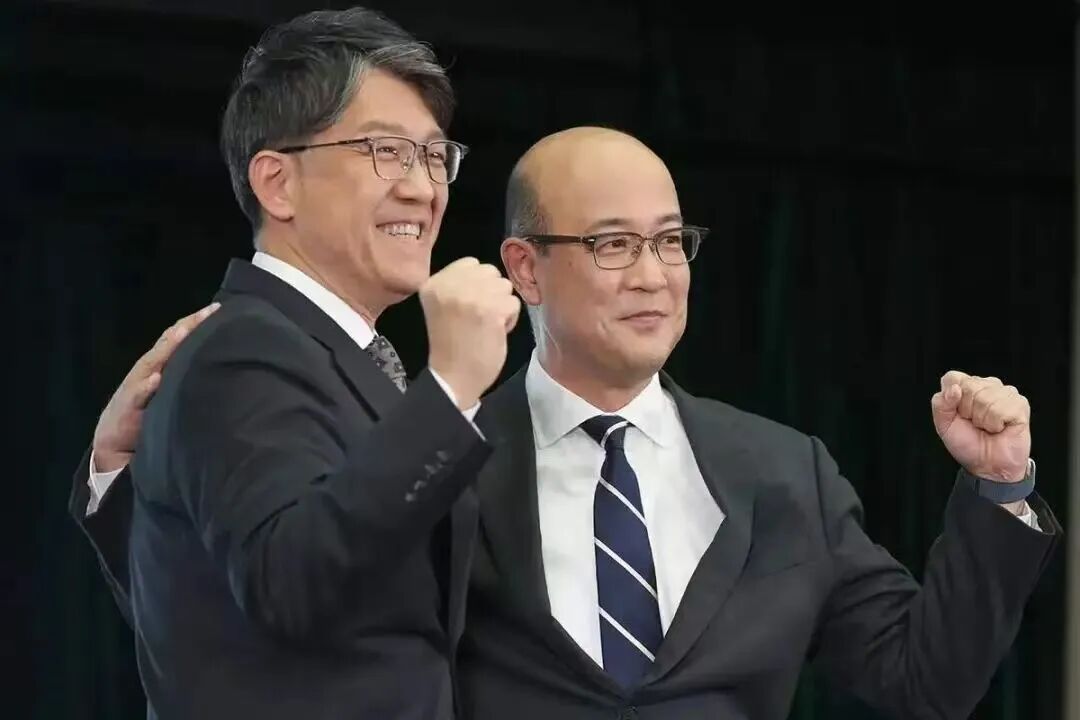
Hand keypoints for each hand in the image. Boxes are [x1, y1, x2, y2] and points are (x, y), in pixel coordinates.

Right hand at [92, 303, 219, 472]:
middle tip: (207, 312)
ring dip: (168, 348)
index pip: (178, 336)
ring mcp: (136, 385)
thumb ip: (185, 374)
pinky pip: (138, 395)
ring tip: (184, 333)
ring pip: (153, 362)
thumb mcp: (169, 389)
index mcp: (160, 363)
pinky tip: (157, 379)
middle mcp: (148, 368)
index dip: (196, 321)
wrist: (115, 442)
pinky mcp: (127, 406)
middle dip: (187, 326)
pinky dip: (147, 386)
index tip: (217, 309)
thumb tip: (217, 361)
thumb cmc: (148, 412)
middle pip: (168, 342)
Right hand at [420, 257, 520, 408]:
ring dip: (502, 305)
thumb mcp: (443, 305)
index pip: (471, 263)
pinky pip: (514, 304)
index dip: (478, 283)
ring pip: (505, 287)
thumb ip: (457, 284)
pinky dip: (510, 319)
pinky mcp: (492, 310)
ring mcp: (472, 296)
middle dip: (492, 292)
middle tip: (480, 316)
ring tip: (487, 324)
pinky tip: (495, 332)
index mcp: (434, 283)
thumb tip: (486, 274)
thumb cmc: (450, 344)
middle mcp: (450, 285)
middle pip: (490, 272)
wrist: (453, 378)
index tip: (471, 305)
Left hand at [931, 371, 1031, 483]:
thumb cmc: (968, 444)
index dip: (952, 400)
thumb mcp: (944, 424)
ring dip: (982, 419)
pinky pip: (1001, 410)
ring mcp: (1005, 393)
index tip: (958, 415)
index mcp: (966, 387)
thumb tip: (954, 389)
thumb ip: (940, 404)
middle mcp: (987, 385)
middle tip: (975, 423)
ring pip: (985, 398)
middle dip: (967, 411)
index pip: (953, 378)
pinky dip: (996, 424)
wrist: (988, 465)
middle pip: (969, 386)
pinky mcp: (1020, 404)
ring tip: (987, 427)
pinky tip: (999, 428)